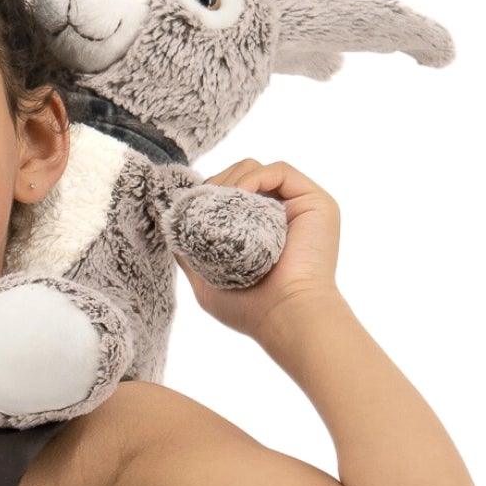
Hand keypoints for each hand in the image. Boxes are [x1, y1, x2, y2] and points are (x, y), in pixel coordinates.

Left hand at [179, 158, 342, 338]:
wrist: (286, 316)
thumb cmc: (251, 309)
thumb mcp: (207, 283)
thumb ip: (190, 256)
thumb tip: (171, 227)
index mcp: (261, 232)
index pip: (231, 196)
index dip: (208, 195)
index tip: (188, 206)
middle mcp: (282, 215)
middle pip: (242, 177)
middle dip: (216, 184)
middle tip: (200, 203)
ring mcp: (300, 207)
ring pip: (256, 169)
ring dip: (230, 180)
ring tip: (217, 205)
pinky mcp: (315, 201)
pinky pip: (278, 170)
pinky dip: (252, 178)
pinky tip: (237, 196)